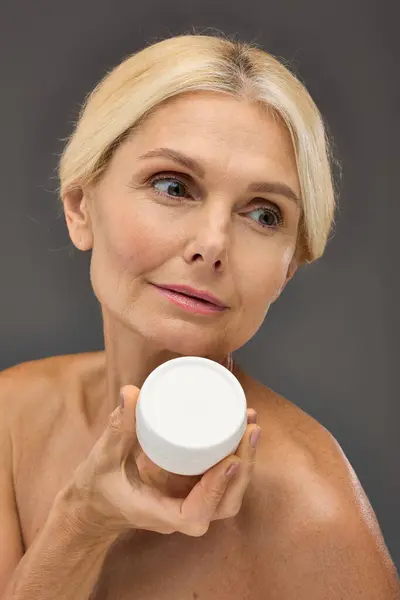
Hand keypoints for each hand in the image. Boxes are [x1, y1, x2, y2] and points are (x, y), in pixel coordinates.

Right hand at [62, 385, 260, 538]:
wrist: (93, 507)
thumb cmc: (96, 488)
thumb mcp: (103, 458)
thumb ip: (117, 428)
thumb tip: (131, 392)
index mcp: (160, 513)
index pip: (196, 513)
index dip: (216, 489)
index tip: (229, 460)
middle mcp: (181, 512)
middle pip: (224, 503)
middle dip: (243, 468)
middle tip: (250, 430)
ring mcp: (189, 502)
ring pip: (228, 493)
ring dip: (245, 461)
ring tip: (250, 426)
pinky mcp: (192, 490)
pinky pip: (221, 479)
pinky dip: (235, 457)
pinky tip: (240, 428)